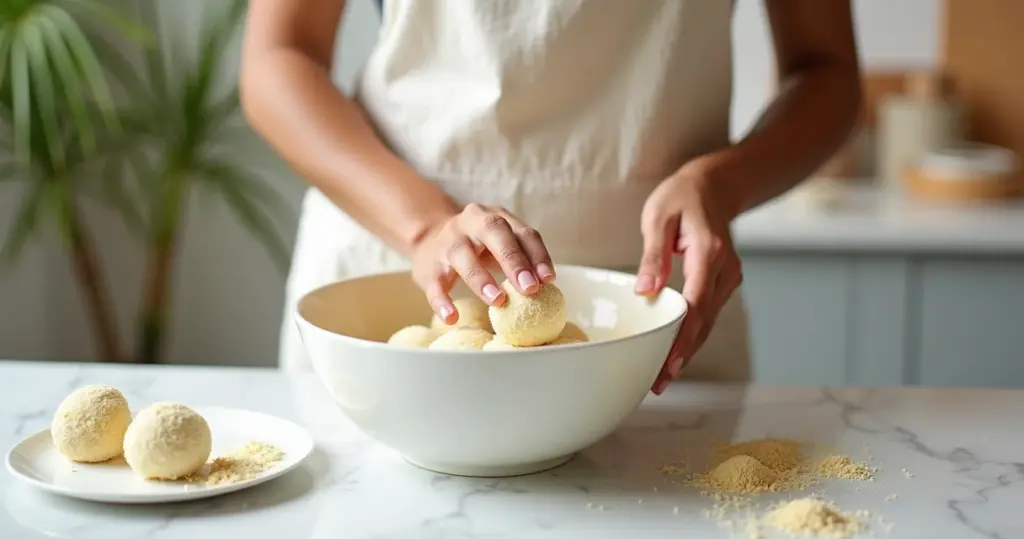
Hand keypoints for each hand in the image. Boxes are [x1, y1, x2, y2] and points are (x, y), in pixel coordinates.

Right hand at [411, 204, 554, 323]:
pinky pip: (434, 284)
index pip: (522, 232)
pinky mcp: (427, 266)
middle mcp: (471, 223)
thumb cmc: (477, 247)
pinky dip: (441, 301)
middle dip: (514, 260)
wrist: (428, 240)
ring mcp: (447, 242)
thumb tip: (545, 285)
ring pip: (462, 255)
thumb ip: (522, 259)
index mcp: (495, 218)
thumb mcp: (500, 245)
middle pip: (494, 232)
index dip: (538, 255)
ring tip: (497, 300)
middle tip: (529, 288)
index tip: (549, 280)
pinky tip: (451, 317)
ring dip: (481, 278)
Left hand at [636, 169, 742, 394]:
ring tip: (662, 377)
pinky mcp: (723, 282)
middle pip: (704, 322)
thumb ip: (653, 255)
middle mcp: (725, 270)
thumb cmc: (682, 197)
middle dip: (683, 355)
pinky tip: (675, 351)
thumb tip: (645, 291)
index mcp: (708, 253)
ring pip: (708, 322)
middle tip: (659, 383)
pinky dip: (692, 334)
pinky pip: (708, 313)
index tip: (667, 364)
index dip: (682, 338)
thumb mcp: (659, 218)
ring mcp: (728, 277)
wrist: (714, 186)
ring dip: (687, 349)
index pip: (696, 305)